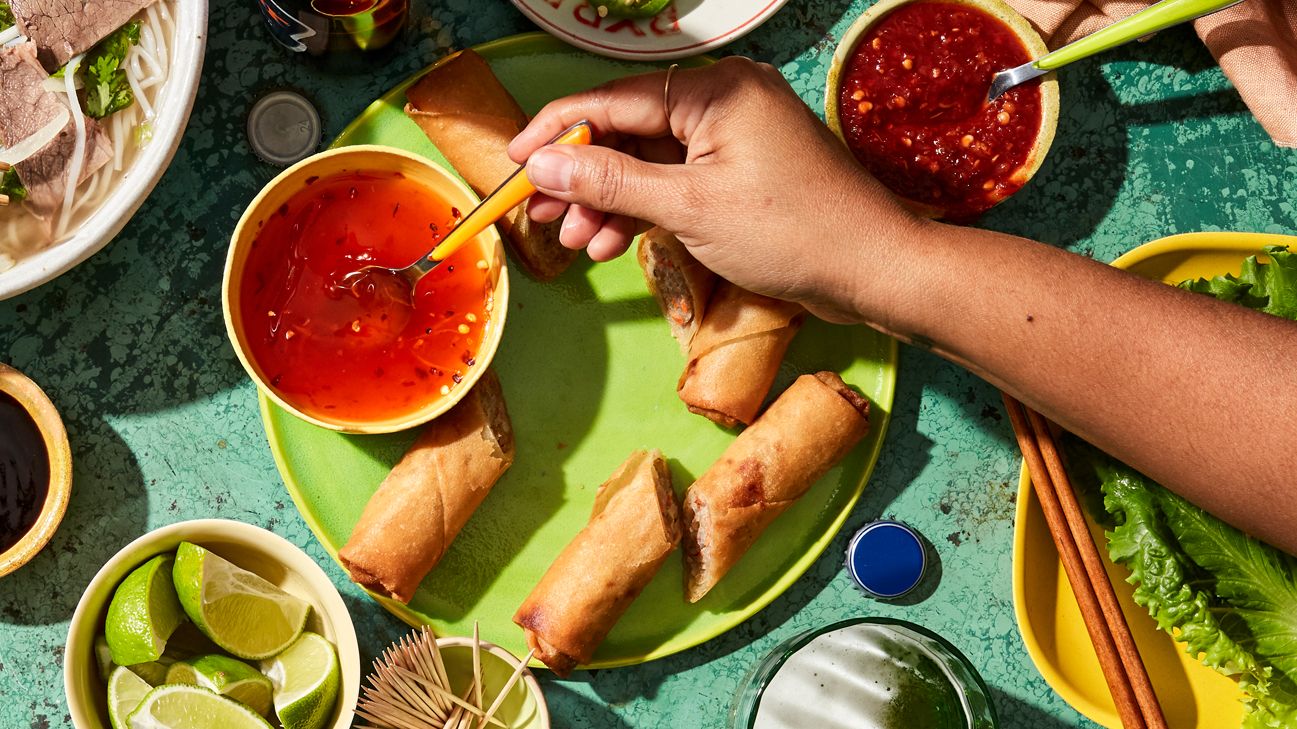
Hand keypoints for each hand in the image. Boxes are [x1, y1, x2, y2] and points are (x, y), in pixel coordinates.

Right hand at [508, 57, 925, 322]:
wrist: (873, 270)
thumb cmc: (793, 232)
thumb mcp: (688, 207)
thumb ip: (611, 182)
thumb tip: (543, 163)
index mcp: (716, 89)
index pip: (614, 99)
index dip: (557, 131)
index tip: (513, 162)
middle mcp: (726, 100)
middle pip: (629, 130)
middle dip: (582, 176)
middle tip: (540, 214)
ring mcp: (736, 137)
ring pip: (651, 162)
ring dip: (610, 202)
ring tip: (574, 242)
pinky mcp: (744, 171)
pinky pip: (679, 181)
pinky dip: (646, 211)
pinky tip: (613, 243)